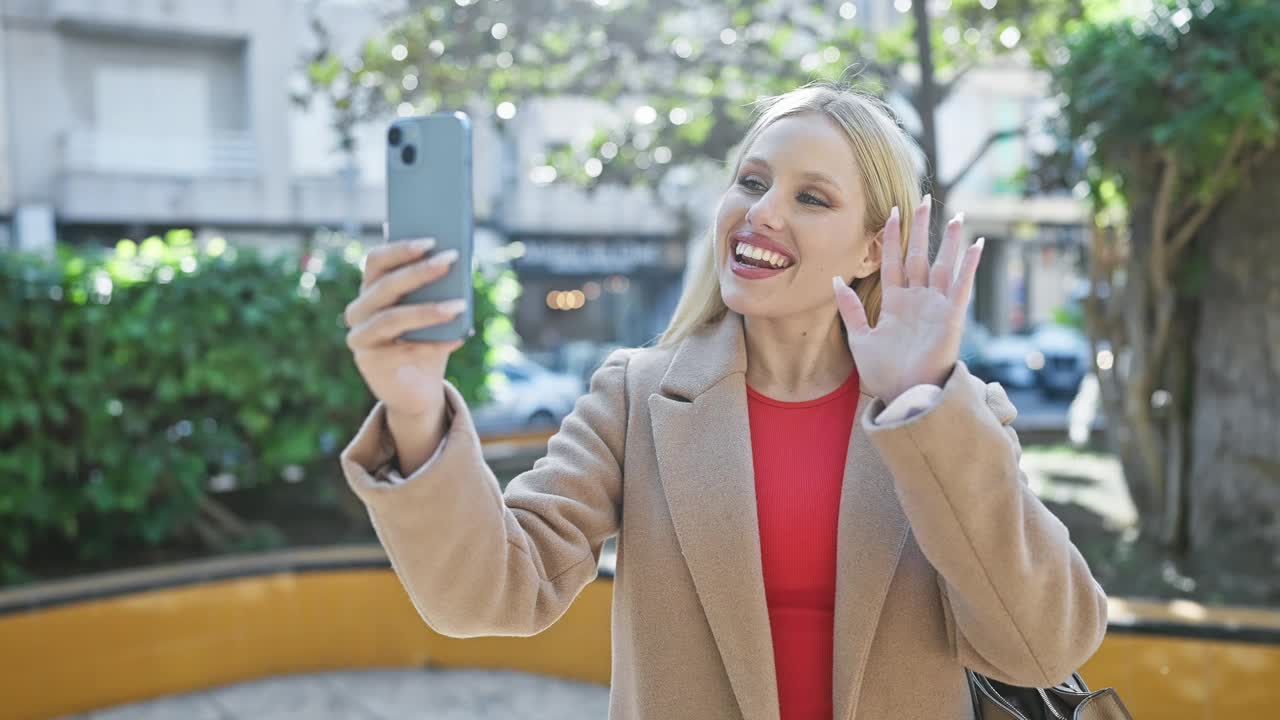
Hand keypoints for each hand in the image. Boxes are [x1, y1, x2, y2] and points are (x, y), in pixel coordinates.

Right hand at [343, 232, 467, 418]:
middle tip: (449, 261)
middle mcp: (358, 311)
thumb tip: (448, 251)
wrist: (417, 388)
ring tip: (459, 306)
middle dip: (419, 272)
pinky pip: (402, 350)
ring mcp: (360, 338)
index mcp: (370, 290)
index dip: (400, 249)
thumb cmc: (427, 340)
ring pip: (392, 318)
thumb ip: (433, 284)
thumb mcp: (431, 309)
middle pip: (385, 286)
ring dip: (428, 310)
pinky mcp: (370, 363)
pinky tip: (458, 338)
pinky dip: (434, 344)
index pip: (376, 261)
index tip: (431, 241)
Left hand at [832, 196, 983, 404]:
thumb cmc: (884, 373)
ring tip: (954, 215)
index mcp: (895, 303)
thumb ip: (850, 308)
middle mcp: (917, 301)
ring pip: (941, 266)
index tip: (891, 212)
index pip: (894, 262)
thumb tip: (835, 279)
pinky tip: (976, 244)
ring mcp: (935, 308)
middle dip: (921, 229)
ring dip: (948, 241)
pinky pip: (960, 287)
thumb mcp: (859, 338)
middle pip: (919, 256)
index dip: (892, 238)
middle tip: (925, 200)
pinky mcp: (950, 318)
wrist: (904, 396)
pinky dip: (968, 266)